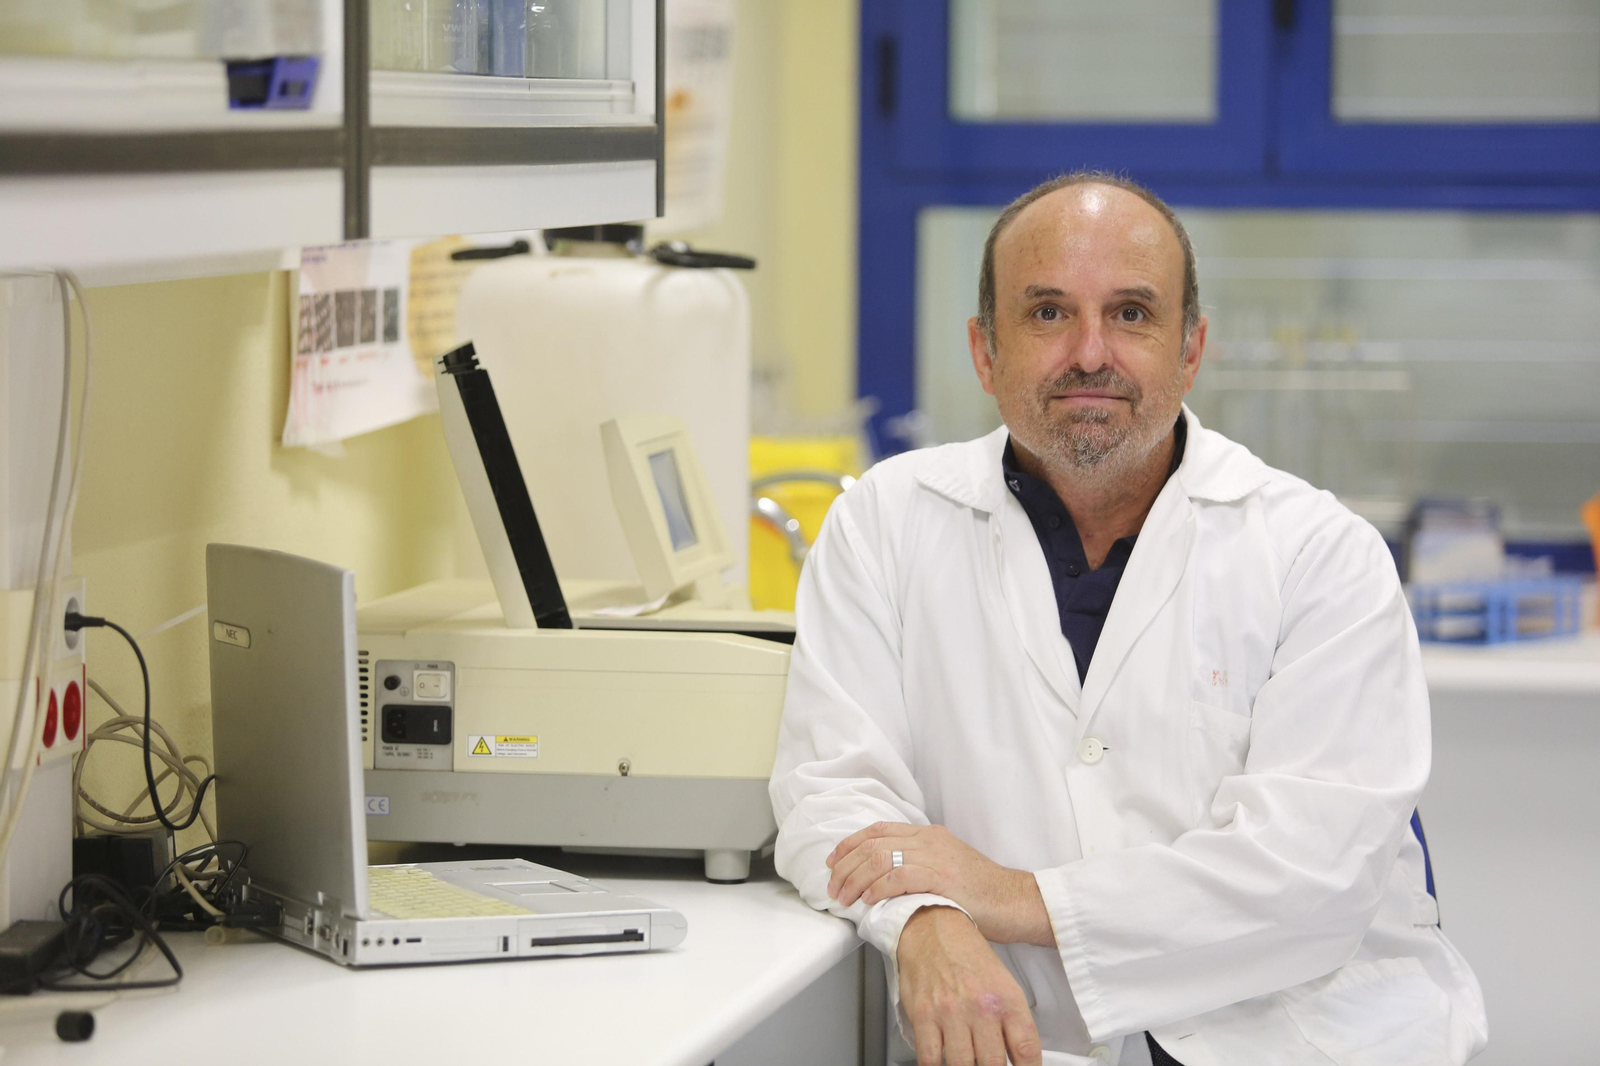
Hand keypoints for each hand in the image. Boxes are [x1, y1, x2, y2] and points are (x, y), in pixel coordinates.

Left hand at [826, 822, 1053, 945]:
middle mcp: (929, 840)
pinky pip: (899, 876)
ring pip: (881, 858)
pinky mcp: (942, 876)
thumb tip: (882, 881)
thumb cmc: (981, 893)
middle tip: (833, 887)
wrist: (1015, 901)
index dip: (850, 844)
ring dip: (855, 879)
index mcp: (928, 835)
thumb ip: (918, 866)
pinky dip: (878, 888)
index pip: (879, 830)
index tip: (833, 862)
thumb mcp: (946, 868)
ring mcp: (936, 856)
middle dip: (846, 866)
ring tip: (845, 898)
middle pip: (873, 844)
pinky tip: (869, 900)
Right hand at [897, 906, 1041, 1065]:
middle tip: (988, 1062)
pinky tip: (941, 1062)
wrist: (932, 927)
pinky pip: (930, 1059)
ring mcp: (951, 1012)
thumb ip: (1012, 1022)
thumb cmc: (967, 955)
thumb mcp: (1003, 982)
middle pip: (994, 1064)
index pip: (1027, 1050)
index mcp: (1007, 999)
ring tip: (967, 1061)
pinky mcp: (923, 1015)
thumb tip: (1017, 1057)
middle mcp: (981, 1007)